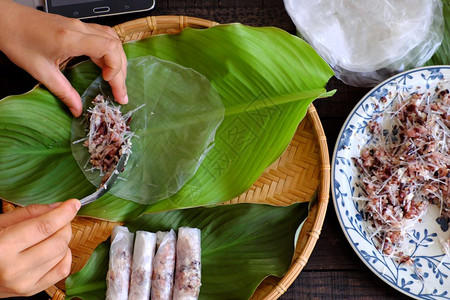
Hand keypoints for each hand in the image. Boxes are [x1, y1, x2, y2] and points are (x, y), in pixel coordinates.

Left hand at [0, 1, 127, 116]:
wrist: (6, 20)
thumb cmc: (18, 40)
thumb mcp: (40, 71)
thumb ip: (63, 91)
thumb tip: (77, 108)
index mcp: (70, 38)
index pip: (109, 47)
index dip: (115, 67)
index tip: (109, 83)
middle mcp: (79, 29)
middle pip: (115, 46)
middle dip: (120, 72)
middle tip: (120, 94)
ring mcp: (80, 25)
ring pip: (113, 40)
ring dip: (118, 62)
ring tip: (116, 82)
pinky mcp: (78, 26)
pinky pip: (104, 36)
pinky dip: (111, 52)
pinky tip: (108, 65)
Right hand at [0, 199, 79, 296]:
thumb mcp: (0, 223)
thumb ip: (30, 213)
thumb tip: (59, 207)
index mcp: (2, 248)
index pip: (44, 227)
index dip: (64, 213)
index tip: (74, 203)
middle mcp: (14, 269)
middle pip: (58, 242)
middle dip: (65, 225)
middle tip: (59, 218)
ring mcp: (24, 283)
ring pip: (62, 254)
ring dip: (63, 240)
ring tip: (50, 234)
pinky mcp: (30, 292)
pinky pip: (62, 271)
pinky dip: (64, 256)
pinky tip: (54, 249)